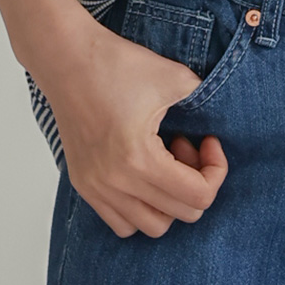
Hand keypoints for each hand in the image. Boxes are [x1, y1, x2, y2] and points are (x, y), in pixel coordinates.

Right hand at [38, 18, 228, 238]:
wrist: (65, 58)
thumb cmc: (116, 64)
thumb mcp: (174, 77)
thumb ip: (205, 102)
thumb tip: (219, 122)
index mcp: (139, 160)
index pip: (199, 197)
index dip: (216, 170)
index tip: (209, 140)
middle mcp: (115, 183)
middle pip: (180, 215)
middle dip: (196, 181)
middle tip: (187, 145)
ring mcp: (96, 188)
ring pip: (152, 226)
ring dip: (170, 200)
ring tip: (165, 162)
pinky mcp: (84, 184)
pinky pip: (122, 222)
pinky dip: (142, 207)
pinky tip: (144, 172)